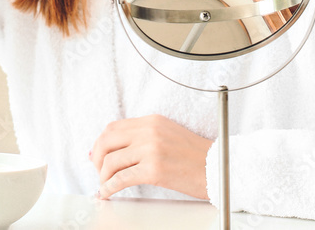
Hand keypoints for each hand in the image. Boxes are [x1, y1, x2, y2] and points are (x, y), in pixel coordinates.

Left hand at [90, 115, 211, 199]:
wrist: (218, 167)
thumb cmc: (195, 156)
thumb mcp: (168, 135)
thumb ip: (143, 137)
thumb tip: (115, 150)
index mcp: (152, 121)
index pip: (114, 127)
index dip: (101, 143)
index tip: (97, 156)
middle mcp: (149, 131)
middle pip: (107, 141)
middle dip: (96, 158)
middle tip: (98, 172)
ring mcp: (151, 150)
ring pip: (110, 161)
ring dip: (102, 177)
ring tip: (105, 186)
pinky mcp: (154, 170)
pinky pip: (120, 179)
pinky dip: (108, 188)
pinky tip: (108, 193)